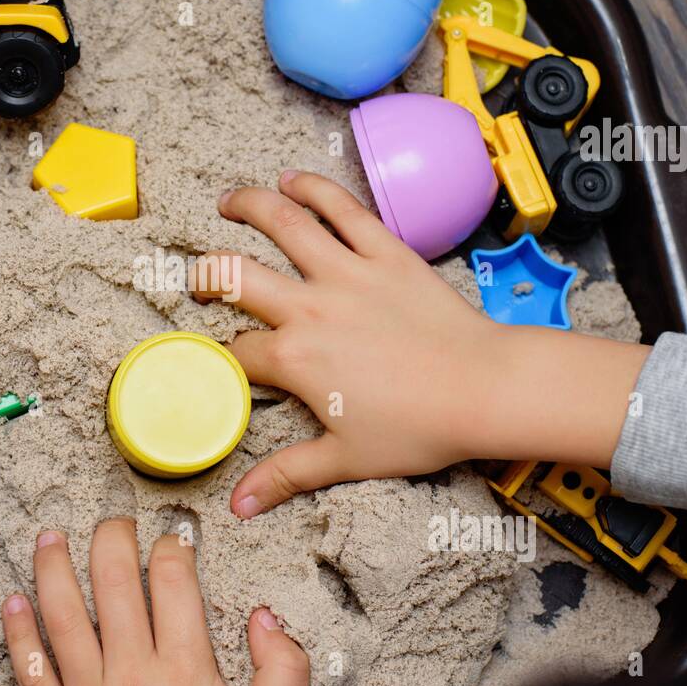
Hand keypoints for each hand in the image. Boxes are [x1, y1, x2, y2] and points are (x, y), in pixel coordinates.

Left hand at [1, 517, 308, 685]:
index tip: (176, 537)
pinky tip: (11, 605)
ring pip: (63, 615)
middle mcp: (132, 674)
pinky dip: (18, 635)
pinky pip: (30, 671)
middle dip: (112, 539)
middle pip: (114, 581)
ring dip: (52, 569)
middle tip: (115, 522)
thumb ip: (281, 674)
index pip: (174, 580)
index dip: (175, 545)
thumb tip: (266, 621)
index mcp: (186, 670)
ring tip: (49, 539)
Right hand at [193, 170, 649, 518]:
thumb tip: (240, 505)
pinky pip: (344, 210)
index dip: (226, 360)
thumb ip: (286, 475)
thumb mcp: (345, 459)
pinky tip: (292, 180)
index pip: (238, 353)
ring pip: (284, 224)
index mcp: (294, 359)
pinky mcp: (385, 251)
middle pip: (236, 276)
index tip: (228, 364)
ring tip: (228, 201)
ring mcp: (346, 273)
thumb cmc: (419, 427)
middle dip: (208, 273)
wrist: (485, 388)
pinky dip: (315, 189)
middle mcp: (310, 308)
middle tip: (201, 276)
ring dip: (248, 206)